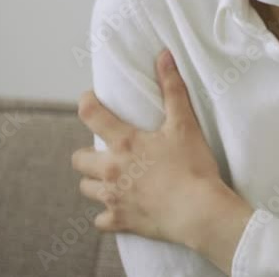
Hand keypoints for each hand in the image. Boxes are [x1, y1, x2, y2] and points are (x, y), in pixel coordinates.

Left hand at [71, 48, 251, 257]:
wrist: (199, 212)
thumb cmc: (193, 167)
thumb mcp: (184, 125)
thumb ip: (172, 89)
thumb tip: (164, 56)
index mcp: (125, 143)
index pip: (91, 114)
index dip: (86, 103)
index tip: (90, 100)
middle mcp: (111, 170)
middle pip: (79, 159)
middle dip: (87, 154)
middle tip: (105, 151)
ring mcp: (114, 198)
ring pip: (86, 189)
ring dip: (95, 182)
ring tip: (112, 179)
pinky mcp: (121, 222)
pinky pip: (101, 221)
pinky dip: (107, 215)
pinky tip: (120, 209)